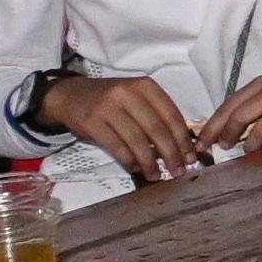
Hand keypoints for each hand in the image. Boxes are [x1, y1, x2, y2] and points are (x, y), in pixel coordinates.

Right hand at [43, 71, 206, 179]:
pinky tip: (136, 169)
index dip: (183, 139)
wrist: (70, 96)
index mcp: (145, 86)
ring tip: (157, 175)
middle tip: (178, 171)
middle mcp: (128, 93)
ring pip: (137, 141)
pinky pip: (116, 147)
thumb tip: (181, 145)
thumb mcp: (136, 97)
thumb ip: (156, 114)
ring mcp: (108, 107)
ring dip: (150, 162)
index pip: (171, 115)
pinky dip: (129, 161)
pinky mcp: (92, 122)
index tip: (191, 157)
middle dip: (171, 154)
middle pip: (157, 129)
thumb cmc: (110, 100)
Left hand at [199, 69, 261, 160]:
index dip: (213, 125)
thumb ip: (256, 105)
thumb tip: (228, 130)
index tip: (203, 142)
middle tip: (222, 148)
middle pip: (241, 115)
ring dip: (251, 146)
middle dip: (226, 135)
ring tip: (249, 153)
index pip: (230, 104)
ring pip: (261, 128)